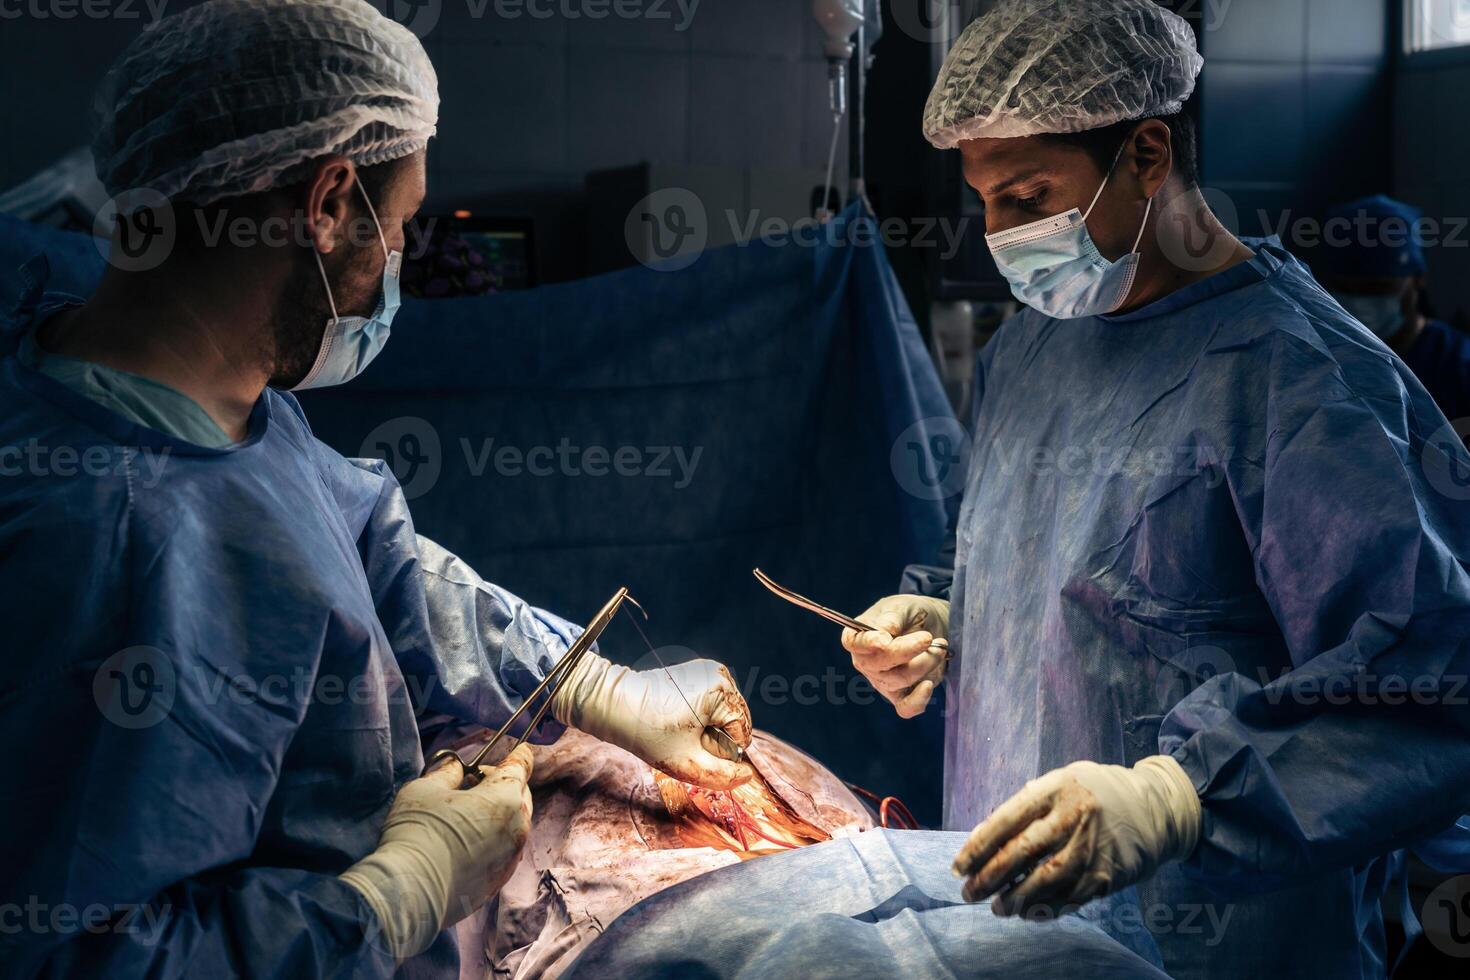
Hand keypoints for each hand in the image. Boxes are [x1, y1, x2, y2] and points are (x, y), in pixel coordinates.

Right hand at [340, 745, 533, 962]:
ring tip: (466, 814)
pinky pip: (504, 851)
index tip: (517, 750)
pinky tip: (465, 842)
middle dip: (503, 784)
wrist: (410, 891)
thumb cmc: (418, 831)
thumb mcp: (426, 788)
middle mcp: (518, 827)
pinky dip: (493, 840)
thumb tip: (457, 768)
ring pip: (514, 824)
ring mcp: (511, 858)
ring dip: (498, 813)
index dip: (517, 755)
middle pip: (520, 795)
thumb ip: (448, 772)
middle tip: (473, 783)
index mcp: (505, 797)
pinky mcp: (499, 882)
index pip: (521, 766)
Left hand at [551, 653, 754, 789]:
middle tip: (684, 740)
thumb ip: (722, 776)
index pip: (742, 732)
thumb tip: (746, 775)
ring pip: (725, 714)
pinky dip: (701, 716)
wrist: (615, 705)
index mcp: (721, 690)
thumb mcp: (687, 764)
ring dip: (708, 729)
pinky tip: (680, 719)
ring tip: (680, 729)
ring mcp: (709, 670)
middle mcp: (720, 674)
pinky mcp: (699, 672)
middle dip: (715, 738)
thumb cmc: (648, 732)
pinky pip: (714, 703)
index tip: (693, 748)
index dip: (721, 750)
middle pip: (735, 721)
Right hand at [841, 594, 950, 717]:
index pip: (854, 643)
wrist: (929, 627)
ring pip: (898, 680)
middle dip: (906, 651)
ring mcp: (882, 681)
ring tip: (940, 646)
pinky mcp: (902, 695)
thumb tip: (885, 632)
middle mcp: (866, 662)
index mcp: (858, 636)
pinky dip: (917, 700)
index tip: (885, 639)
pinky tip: (928, 684)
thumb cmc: (909, 615)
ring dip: (924, 663)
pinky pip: (905, 707)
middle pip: (878, 664)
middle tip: (927, 638)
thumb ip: (892, 617)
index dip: (868, 642)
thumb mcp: (901, 607)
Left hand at [952, 756, 1200, 916]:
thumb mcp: (1061, 782)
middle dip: (989, 877)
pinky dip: (1044, 909)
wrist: (1154, 810)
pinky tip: (1027, 913)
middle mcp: (1074, 817)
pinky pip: (1068, 898)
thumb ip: (1026, 805)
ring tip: (996, 908)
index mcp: (1056, 789)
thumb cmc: (1094, 794)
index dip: (977, 847)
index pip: (1006, 820)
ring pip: (1044, 881)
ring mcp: (1092, 848)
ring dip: (1014, 899)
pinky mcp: (1107, 875)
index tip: (958, 867)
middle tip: (968, 892)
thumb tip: (983, 838)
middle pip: (1021, 853)